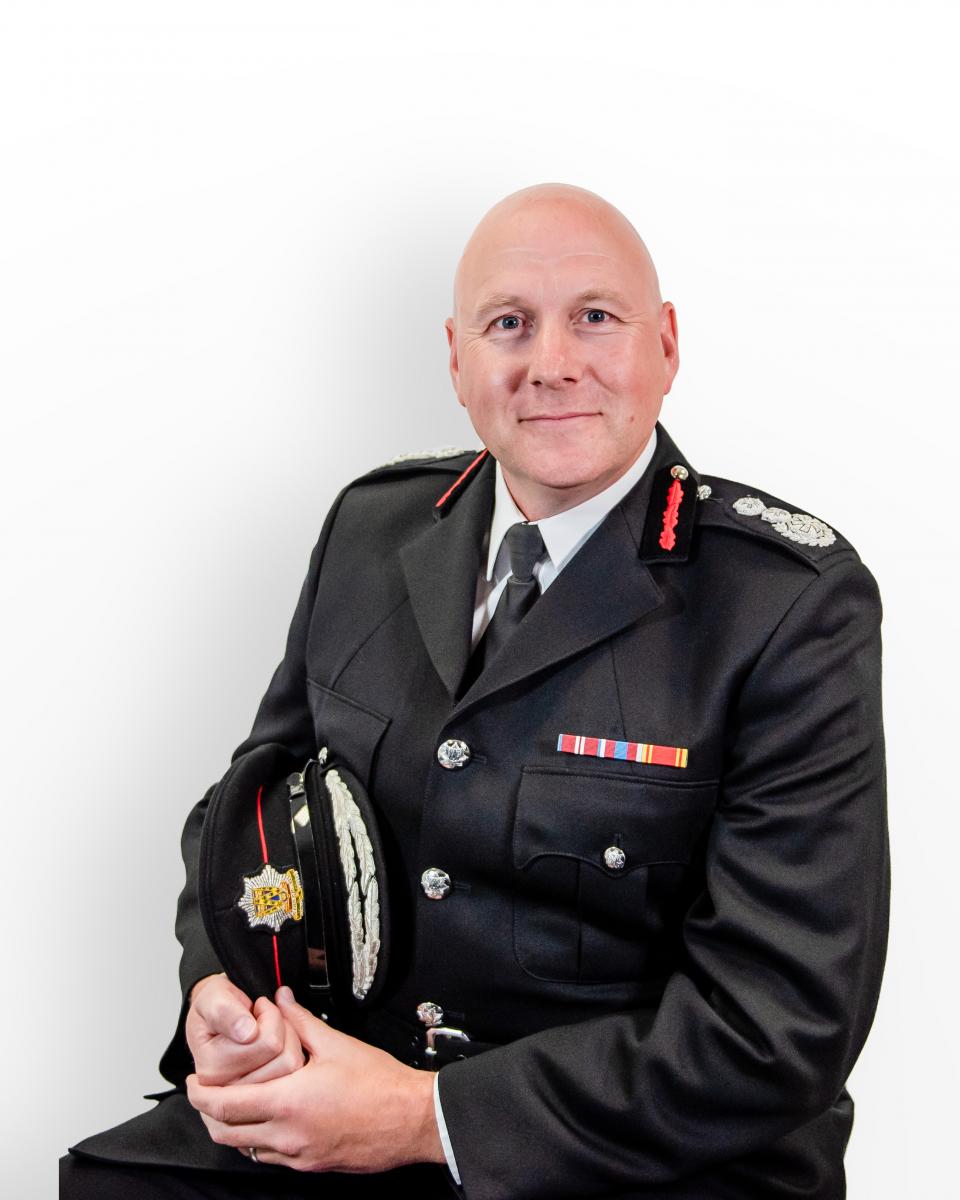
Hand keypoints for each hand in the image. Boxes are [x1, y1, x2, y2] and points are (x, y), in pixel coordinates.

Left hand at [186, 985, 444, 1172]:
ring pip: (247, 1149)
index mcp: (289, 1102)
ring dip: (234, 1129)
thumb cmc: (381, 1085)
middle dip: (208, 1115)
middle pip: (226, 1134)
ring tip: (237, 1104)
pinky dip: (259, 1140)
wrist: (412, 1119)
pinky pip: (272, 1157)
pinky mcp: (312, 1165)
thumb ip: (301, 1022)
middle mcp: (288, 1135)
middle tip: (205, 1095)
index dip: (200, 1095)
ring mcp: (299, 1155)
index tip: (192, 1082)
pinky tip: (271, 1119)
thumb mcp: (337, 1044)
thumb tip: (281, 1001)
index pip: (225, 1106)